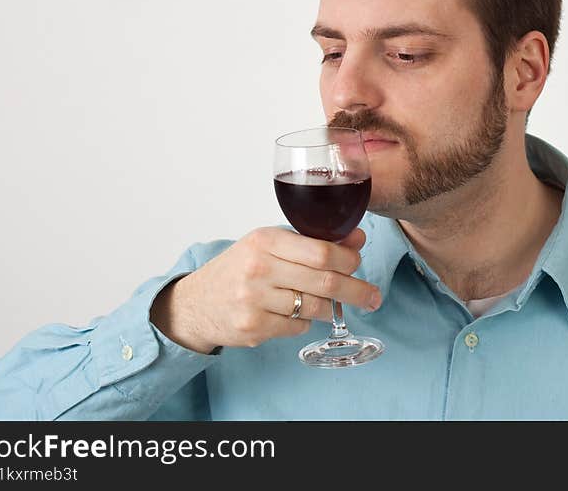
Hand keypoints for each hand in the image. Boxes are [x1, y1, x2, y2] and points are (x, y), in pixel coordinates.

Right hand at [150, 227, 379, 353]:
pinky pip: (298, 326)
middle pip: (325, 281)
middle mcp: (259, 268)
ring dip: (332, 308)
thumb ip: (312, 241)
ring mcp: (255, 301)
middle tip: (373, 296)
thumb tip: (357, 239)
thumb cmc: (238, 270)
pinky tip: (294, 313)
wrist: (195, 304)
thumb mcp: (269, 246)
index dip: (349, 259)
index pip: (322, 251)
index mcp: (265, 241)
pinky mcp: (254, 328)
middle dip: (357, 290)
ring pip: (315, 307)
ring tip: (334, 306)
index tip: (359, 263)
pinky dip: (305, 321)